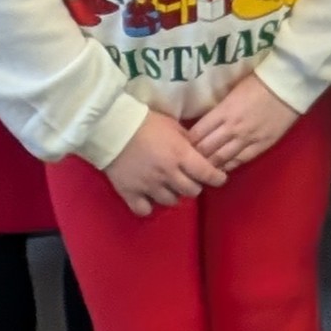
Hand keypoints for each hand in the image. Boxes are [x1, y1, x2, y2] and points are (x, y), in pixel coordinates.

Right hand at [103, 108, 223, 215]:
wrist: (111, 126)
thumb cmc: (145, 121)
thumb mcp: (173, 125)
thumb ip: (188, 140)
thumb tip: (198, 151)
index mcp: (181, 155)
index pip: (208, 174)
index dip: (217, 178)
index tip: (219, 177)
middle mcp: (168, 174)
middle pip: (192, 191)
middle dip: (194, 185)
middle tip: (190, 179)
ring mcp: (149, 185)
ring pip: (171, 202)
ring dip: (173, 195)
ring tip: (168, 186)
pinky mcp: (130, 192)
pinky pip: (144, 210)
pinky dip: (149, 206)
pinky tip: (148, 197)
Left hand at [186, 71, 300, 171]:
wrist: (286, 87)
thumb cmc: (257, 83)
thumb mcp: (231, 93)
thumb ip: (217, 110)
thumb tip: (204, 123)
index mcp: (223, 112)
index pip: (197, 134)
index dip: (186, 143)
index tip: (179, 146)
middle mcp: (232, 128)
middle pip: (206, 149)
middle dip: (194, 157)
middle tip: (185, 162)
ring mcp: (247, 139)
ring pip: (221, 159)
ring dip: (208, 165)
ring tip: (199, 170)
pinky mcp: (261, 146)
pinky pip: (240, 161)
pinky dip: (227, 166)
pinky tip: (220, 169)